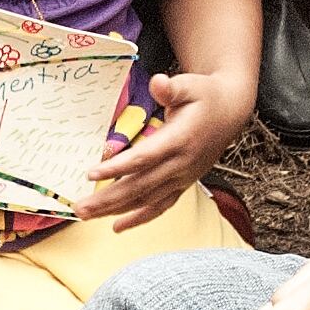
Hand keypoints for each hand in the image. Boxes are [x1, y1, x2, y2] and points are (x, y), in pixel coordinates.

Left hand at [84, 69, 249, 227]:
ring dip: (115, 210)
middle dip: (108, 198)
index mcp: (180, 140)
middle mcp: (181, 164)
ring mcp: (182, 178)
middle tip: (79, 207)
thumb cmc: (206, 96)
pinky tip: (116, 227)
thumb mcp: (191, 85)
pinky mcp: (183, 184)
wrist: (230, 112)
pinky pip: (160, 207)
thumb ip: (172, 87)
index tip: (91, 173)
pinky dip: (139, 218)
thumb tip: (158, 83)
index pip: (145, 158)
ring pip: (146, 200)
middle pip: (140, 186)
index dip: (117, 168)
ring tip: (86, 214)